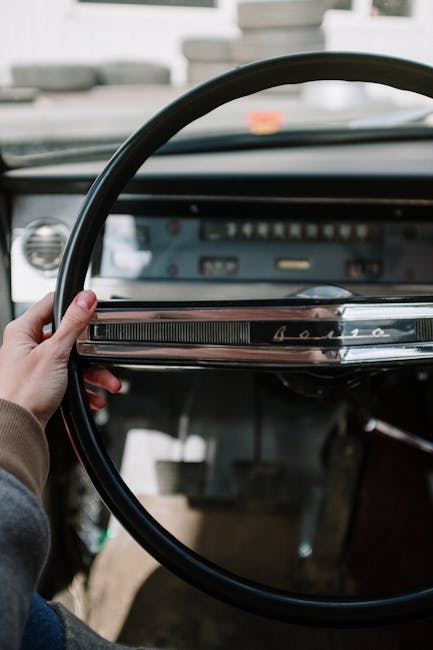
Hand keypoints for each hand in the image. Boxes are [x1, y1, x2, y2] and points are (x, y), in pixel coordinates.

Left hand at [0, 291, 120, 427]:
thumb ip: (72, 324)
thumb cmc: (23, 393)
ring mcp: (33, 365)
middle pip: (66, 338)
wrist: (16, 429)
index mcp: (22, 331)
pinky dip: (81, 388)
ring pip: (70, 361)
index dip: (73, 305)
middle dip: (90, 352)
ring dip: (91, 374)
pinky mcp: (40, 384)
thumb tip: (84, 298)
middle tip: (103, 356)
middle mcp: (25, 346)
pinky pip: (66, 380)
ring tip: (106, 383)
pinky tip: (93, 397)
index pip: (50, 304)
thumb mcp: (55, 353)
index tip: (92, 308)